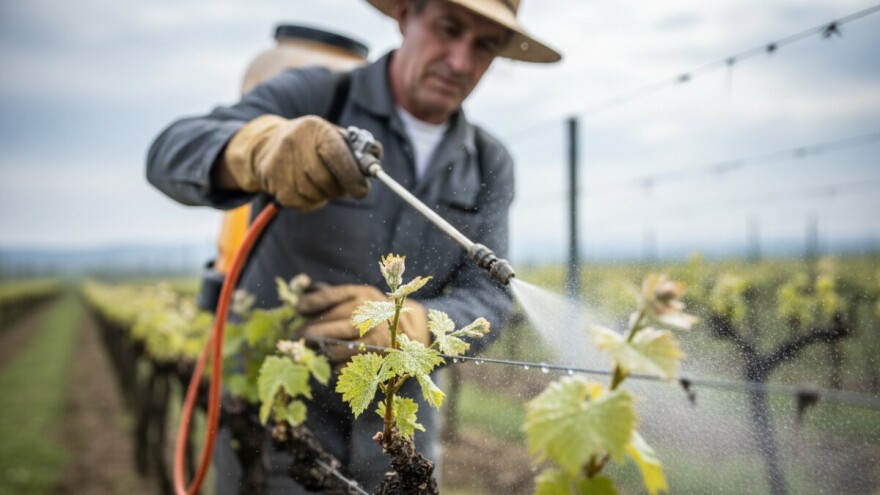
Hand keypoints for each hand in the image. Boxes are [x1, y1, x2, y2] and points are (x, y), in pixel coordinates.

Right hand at [223, 115, 373, 210]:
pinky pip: (306, 204)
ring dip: (327, 193)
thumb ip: (359, 149)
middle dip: (341, 187)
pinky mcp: (277, 186)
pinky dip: (314, 200)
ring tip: (320, 179)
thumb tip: (375, 160)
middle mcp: (295, 145)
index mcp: (315, 129)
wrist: (268, 145)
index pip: (337, 156)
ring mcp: (283, 166)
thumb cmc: (312, 142)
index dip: (352, 176)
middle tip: (344, 184)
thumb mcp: (334, 135)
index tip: (363, 190)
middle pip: (327, 181)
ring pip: (318, 195)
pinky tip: (306, 185)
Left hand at [296, 285, 428, 362]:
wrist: (408, 331)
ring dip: (321, 351)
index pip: (331, 297)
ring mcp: (376, 338)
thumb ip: (331, 298)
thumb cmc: (372, 313)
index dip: (311, 303)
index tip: (298, 309)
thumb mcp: (357, 297)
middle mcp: (371, 314)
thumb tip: (298, 305)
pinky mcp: (377, 358)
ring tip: (314, 350)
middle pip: (332, 325)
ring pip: (337, 348)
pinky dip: (334, 365)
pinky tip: (331, 361)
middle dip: (311, 332)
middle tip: (300, 337)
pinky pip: (346, 365)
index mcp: (364, 295)